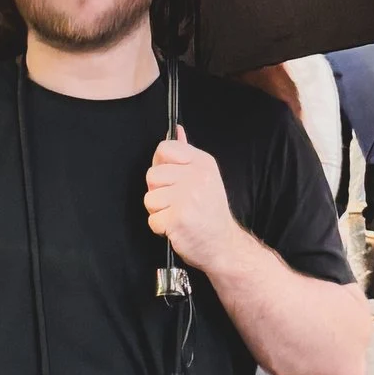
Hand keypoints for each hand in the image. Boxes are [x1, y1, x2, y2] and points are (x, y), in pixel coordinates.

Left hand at [144, 130, 239, 268]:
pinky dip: (161, 228)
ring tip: (178, 216)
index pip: (164, 149)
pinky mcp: (178, 218)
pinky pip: (152, 220)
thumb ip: (186, 153)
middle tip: (177, 203)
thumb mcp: (205, 177)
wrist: (223, 245)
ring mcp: (187, 197)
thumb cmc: (210, 213)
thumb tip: (176, 130)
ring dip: (159, 212)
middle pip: (152, 175)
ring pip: (149, 199)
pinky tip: (176, 228)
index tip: (172, 179)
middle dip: (159, 192)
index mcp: (202, 163)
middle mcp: (196, 176)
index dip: (161, 165)